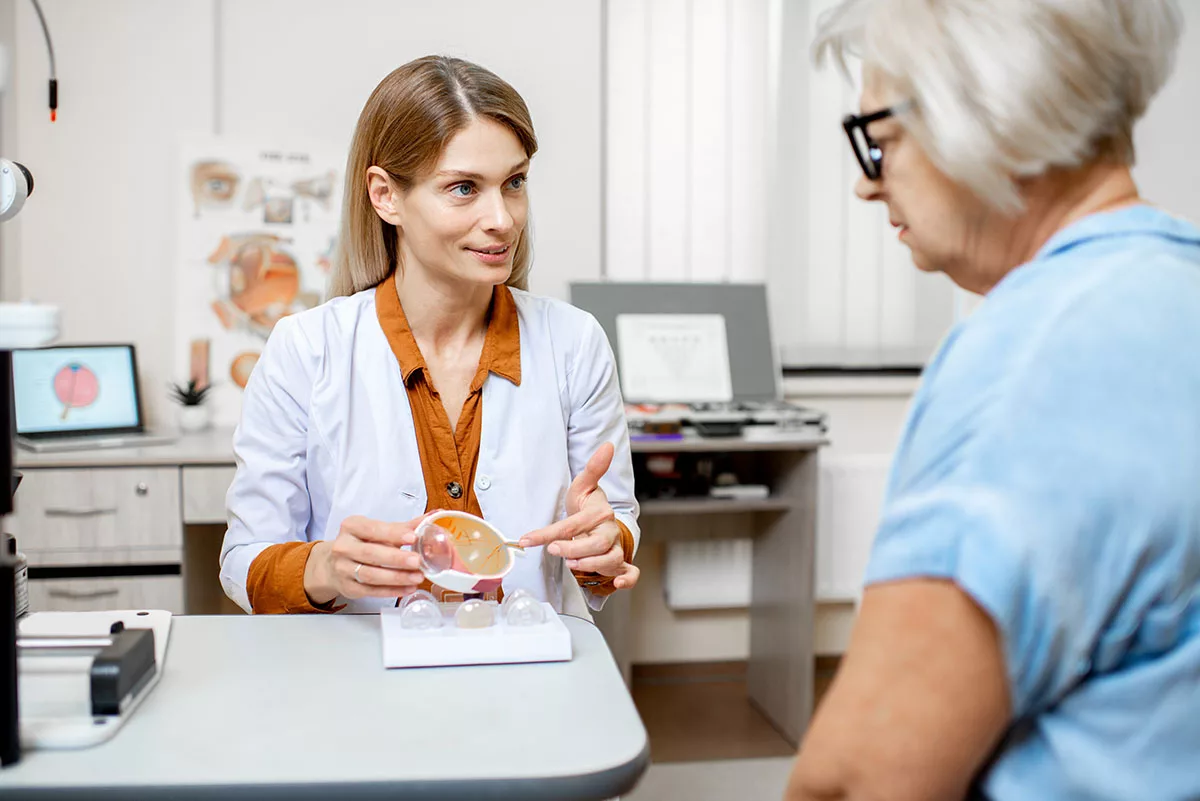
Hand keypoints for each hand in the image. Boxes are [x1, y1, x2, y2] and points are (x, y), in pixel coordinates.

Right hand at [304, 515, 426, 604]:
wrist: (332, 564)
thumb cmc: (360, 543)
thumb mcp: (378, 530)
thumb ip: (404, 526)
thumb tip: (432, 518)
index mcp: (351, 527)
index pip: (373, 529)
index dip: (393, 534)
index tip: (412, 537)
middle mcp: (344, 547)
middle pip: (371, 554)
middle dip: (396, 558)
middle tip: (417, 561)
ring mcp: (343, 569)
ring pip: (371, 575)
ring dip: (397, 577)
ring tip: (417, 577)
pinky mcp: (348, 587)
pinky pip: (371, 591)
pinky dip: (392, 590)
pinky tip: (407, 588)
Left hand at [519, 443, 639, 589]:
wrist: (601, 522)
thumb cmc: (587, 506)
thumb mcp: (583, 487)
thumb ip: (593, 468)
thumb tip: (608, 445)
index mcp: (600, 513)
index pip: (573, 524)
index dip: (549, 533)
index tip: (528, 539)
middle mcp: (610, 532)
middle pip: (596, 545)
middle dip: (574, 549)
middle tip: (554, 550)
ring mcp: (616, 549)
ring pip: (610, 560)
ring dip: (591, 565)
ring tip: (571, 564)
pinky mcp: (620, 564)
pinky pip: (631, 574)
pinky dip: (626, 580)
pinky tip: (616, 585)